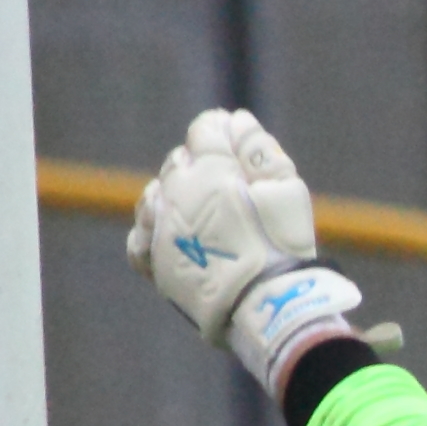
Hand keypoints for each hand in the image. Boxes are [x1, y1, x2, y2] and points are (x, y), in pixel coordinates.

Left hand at [126, 107, 361, 388]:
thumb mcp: (287, 189)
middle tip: (228, 181)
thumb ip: (259, 149)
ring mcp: (162, 229)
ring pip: (155, 195)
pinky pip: (139, 239)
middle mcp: (178, 193)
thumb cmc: (283, 245)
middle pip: (179, 161)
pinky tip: (170, 233)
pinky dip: (151, 231)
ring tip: (199, 207)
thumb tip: (237, 120)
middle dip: (200, 163)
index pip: (205, 131)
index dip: (220, 130)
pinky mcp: (157, 263)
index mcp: (210, 169)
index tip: (232, 137)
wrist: (267, 305)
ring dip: (173, 193)